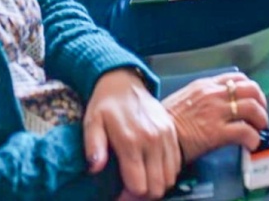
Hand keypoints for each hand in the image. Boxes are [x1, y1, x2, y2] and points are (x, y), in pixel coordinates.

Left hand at [83, 68, 180, 199]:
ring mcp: (166, 136)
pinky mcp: (173, 133)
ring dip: (156, 186)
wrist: (124, 81)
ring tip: (140, 182)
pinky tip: (151, 171)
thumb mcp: (91, 122)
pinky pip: (177, 165)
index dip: (128, 198)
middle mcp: (152, 140)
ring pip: (169, 179)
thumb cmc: (105, 104)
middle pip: (156, 187)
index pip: (138, 186)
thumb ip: (93, 146)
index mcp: (130, 140)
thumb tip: (94, 168)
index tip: (119, 196)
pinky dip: (166, 174)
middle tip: (129, 193)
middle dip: (142, 196)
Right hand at [163, 73, 268, 162]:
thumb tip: (220, 105)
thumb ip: (203, 97)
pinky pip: (245, 131)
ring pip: (253, 108)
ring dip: (261, 121)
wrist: (156, 137)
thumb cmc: (167, 121)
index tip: (253, 101)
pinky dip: (253, 139)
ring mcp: (216, 112)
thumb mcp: (185, 99)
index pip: (237, 78)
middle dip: (261, 104)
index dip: (251, 90)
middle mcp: (213, 95)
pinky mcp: (217, 132)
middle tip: (260, 117)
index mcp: (205, 85)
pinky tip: (250, 145)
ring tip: (257, 131)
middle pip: (251, 90)